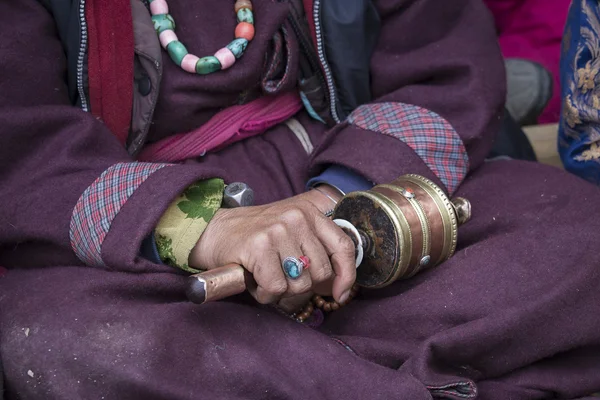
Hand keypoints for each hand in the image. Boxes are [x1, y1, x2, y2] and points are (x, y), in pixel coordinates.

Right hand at [189, 195, 355, 304]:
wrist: (213, 231)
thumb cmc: (254, 238)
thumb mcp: (290, 232)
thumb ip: (316, 251)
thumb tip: (340, 289)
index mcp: (309, 212)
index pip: (343, 246)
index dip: (347, 275)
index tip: (341, 293)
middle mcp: (296, 218)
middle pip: (321, 271)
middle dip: (304, 285)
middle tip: (283, 278)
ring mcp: (277, 231)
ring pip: (300, 283)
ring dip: (283, 291)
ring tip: (267, 277)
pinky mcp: (258, 246)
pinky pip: (276, 288)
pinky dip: (266, 294)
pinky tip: (256, 281)